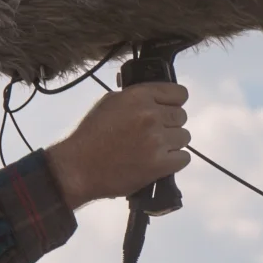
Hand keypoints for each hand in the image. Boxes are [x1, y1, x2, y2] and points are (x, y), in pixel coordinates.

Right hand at [45, 82, 190, 208]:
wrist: (78, 168)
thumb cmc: (91, 136)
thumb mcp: (109, 103)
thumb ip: (135, 97)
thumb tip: (155, 98)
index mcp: (138, 96)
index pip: (179, 93)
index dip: (174, 102)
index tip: (168, 109)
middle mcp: (150, 115)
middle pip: (181, 116)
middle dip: (170, 124)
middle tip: (153, 134)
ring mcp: (157, 140)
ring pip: (184, 137)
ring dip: (172, 143)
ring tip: (153, 149)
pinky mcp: (160, 164)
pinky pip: (184, 158)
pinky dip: (174, 161)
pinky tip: (158, 161)